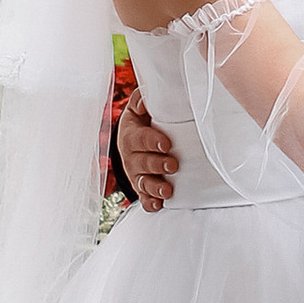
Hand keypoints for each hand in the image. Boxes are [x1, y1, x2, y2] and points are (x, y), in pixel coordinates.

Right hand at [110, 79, 178, 212]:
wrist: (134, 139)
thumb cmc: (143, 119)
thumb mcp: (139, 107)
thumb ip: (142, 100)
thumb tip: (146, 97)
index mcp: (130, 135)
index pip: (139, 139)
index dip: (152, 141)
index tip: (166, 143)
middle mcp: (131, 157)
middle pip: (141, 163)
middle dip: (157, 165)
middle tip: (173, 164)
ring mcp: (136, 174)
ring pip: (142, 183)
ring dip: (155, 187)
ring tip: (167, 190)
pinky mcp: (142, 187)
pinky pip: (144, 198)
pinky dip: (150, 203)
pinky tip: (158, 205)